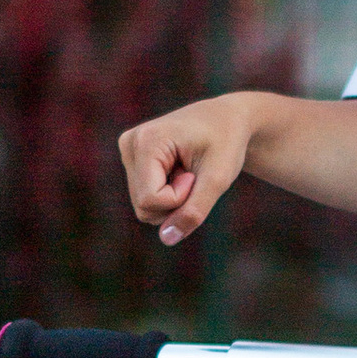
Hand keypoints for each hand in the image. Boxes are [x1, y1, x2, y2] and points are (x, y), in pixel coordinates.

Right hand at [118, 94, 254, 245]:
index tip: (197, 175)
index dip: (180, 199)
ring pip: (143, 206)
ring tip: (189, 171)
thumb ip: (194, 210)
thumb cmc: (227, 143)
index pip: (151, 199)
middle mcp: (130, 143)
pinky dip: (167, 194)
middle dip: (176, 202)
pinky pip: (145, 198)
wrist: (228, 118)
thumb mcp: (218, 179)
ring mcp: (128, 150)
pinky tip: (179, 171)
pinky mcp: (132, 158)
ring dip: (173, 199)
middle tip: (195, 175)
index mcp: (147, 140)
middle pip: (144, 206)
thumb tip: (167, 239)